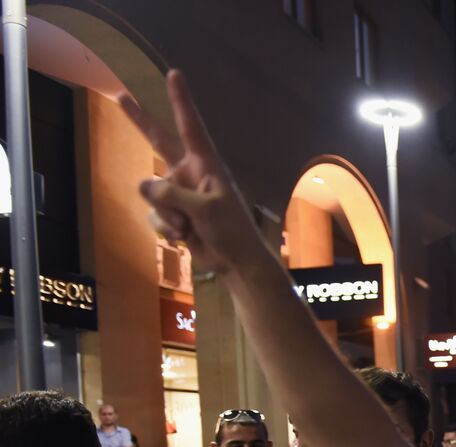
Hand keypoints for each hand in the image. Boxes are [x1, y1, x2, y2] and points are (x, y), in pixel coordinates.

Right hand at [120, 71, 263, 274]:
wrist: (235, 262)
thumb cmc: (231, 230)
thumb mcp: (205, 208)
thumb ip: (172, 194)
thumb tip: (144, 185)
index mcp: (205, 164)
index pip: (190, 126)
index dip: (180, 101)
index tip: (174, 75)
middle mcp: (190, 173)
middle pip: (158, 141)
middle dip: (139, 120)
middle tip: (120, 96)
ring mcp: (179, 193)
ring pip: (151, 194)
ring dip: (166, 215)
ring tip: (188, 227)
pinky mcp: (172, 214)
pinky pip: (154, 216)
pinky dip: (166, 229)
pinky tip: (183, 238)